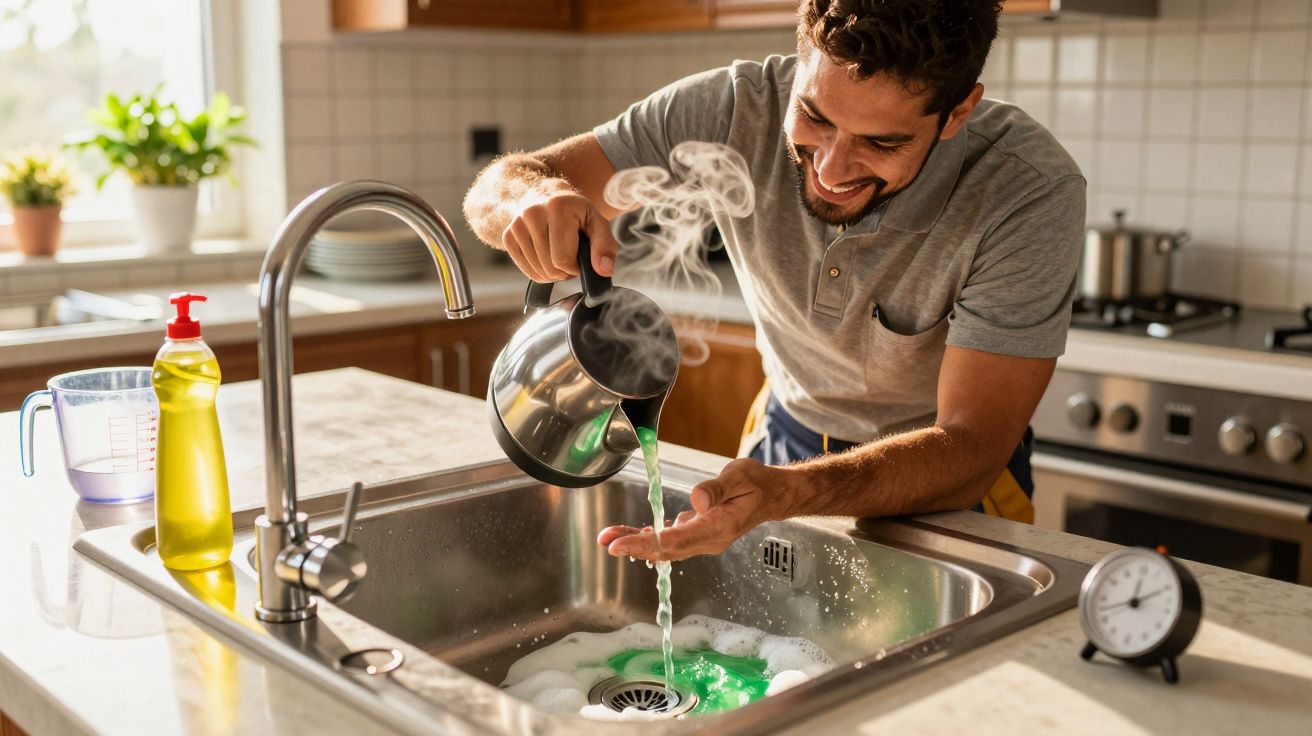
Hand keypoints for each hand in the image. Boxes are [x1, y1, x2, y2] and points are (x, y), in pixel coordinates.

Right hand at [502, 190, 618, 281]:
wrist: (546, 196)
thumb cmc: (575, 212)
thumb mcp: (596, 223)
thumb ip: (605, 246)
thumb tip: (604, 270)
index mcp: (558, 208)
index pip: (563, 259)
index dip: (575, 267)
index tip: (579, 257)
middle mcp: (533, 213)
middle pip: (550, 268)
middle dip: (564, 271)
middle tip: (570, 256)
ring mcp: (517, 224)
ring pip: (538, 271)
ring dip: (552, 272)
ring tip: (558, 254)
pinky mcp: (508, 236)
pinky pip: (526, 270)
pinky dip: (539, 271)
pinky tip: (546, 256)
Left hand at [596, 458, 790, 561]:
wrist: (772, 495)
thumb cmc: (757, 484)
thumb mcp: (740, 477)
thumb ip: (717, 489)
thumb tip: (696, 501)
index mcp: (719, 527)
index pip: (676, 540)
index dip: (646, 544)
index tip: (621, 545)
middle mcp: (710, 540)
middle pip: (666, 549)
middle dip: (634, 545)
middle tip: (605, 540)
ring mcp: (704, 540)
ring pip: (666, 547)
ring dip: (637, 542)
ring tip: (610, 536)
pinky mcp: (700, 534)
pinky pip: (671, 541)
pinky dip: (650, 538)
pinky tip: (634, 534)